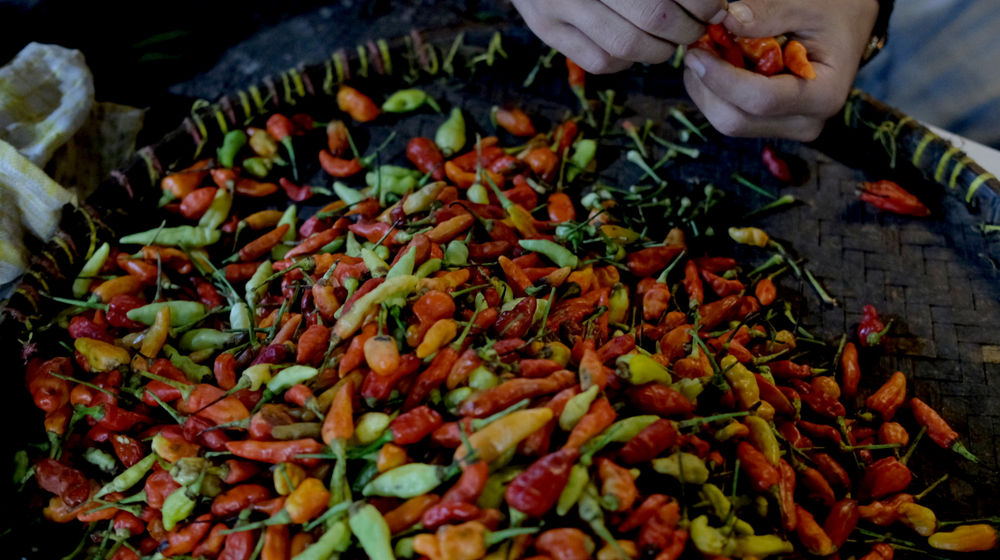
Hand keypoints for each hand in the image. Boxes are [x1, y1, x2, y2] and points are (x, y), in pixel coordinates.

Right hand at [510, 0, 728, 72]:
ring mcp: (559, 6)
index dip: (701, 3)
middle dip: (687, 29)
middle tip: (696, 28)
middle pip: (654, 18)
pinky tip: (633, 49)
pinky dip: (625, 62)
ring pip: (627, 46)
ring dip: (660, 51)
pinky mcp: (546, 30)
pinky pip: (598, 61)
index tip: (713, 8)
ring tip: (669, 41)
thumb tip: (710, 3)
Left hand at [683, 0, 878, 140]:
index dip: (722, 78)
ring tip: (708, 50)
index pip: (761, 101)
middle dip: (707, 85)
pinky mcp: (769, 124)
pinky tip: (718, 63)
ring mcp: (786, 128)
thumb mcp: (806, 4)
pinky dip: (714, 90)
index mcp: (824, 95)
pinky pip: (729, 114)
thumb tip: (728, 21)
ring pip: (727, 120)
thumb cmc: (832, 12)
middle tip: (696, 46)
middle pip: (735, 120)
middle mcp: (806, 122)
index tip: (696, 51)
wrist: (846, 26)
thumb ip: (769, 13)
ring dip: (706, 87)